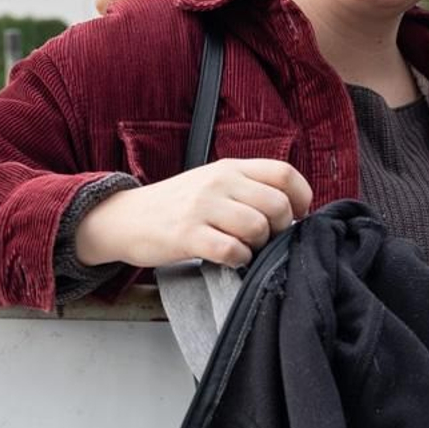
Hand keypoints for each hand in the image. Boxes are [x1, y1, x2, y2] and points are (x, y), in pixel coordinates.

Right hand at [74, 158, 312, 268]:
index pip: (284, 173)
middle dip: (280, 228)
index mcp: (231, 167)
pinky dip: (239, 259)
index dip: (301, 198)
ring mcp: (202, 207)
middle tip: (267, 239)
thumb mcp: (215, 182)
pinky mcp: (187, 234)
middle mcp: (219, 182)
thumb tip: (292, 209)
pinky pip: (231, 249)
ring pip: (257, 227)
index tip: (297, 216)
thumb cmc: (179, 205)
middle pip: (277, 204)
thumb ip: (249, 187)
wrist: (127, 217)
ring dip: (259, 245)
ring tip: (246, 248)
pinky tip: (231, 258)